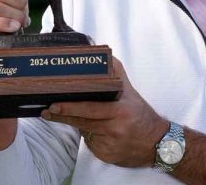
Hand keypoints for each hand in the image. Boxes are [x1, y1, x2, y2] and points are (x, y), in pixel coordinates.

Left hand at [42, 58, 168, 167]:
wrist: (157, 143)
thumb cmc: (140, 113)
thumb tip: (97, 49)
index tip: (54, 104)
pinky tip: (97, 133)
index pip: (90, 108)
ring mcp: (111, 144)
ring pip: (85, 133)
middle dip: (63, 116)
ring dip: (77, 125)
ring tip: (67, 117)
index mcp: (120, 111)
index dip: (71, 107)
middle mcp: (115, 128)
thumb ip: (115, 71)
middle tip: (47, 111)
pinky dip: (90, 138)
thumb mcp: (130, 91)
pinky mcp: (108, 156)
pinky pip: (92, 145)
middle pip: (83, 122)